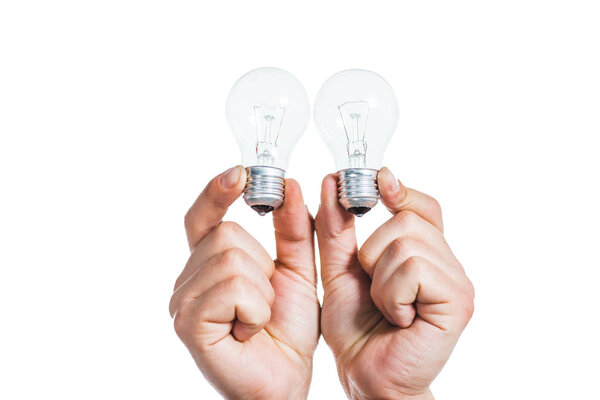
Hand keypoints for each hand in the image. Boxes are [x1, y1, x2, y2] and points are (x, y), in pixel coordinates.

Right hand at [169, 166, 319, 399]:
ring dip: (262, 292)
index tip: (240, 173)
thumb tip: (289, 186)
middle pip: (227, 234)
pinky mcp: (187, 323)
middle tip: (263, 303)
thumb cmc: (285, 331)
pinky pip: (232, 288)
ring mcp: (182, 300)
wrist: (285, 381)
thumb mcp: (296, 271)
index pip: (202, 217)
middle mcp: (188, 278)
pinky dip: (255, 309)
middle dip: (262, 266)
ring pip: (232, 258)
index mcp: (209, 263)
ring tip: (256, 318)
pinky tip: (249, 331)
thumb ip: (293, 230)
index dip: (217, 192)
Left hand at [315, 167, 473, 399]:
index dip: (401, 191)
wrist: (368, 378)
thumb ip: (337, 229)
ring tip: (388, 309)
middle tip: (377, 291)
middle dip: (373, 254)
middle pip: (407, 220)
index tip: (378, 181)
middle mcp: (449, 264)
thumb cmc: (358, 329)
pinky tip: (399, 319)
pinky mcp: (459, 301)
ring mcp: (458, 282)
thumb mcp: (339, 270)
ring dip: (380, 280)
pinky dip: (391, 295)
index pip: (423, 207)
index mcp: (427, 254)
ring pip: (406, 243)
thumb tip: (334, 181)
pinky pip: (412, 269)